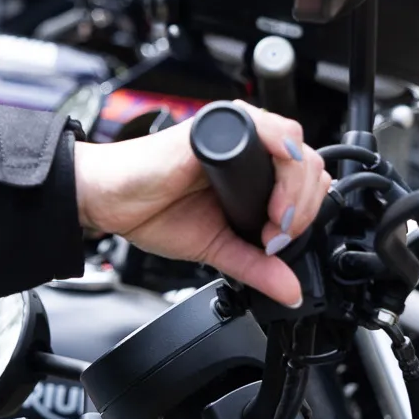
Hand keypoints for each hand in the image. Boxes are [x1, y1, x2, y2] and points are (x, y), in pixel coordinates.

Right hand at [72, 106, 331, 306]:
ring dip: (297, 190)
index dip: (308, 211)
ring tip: (273, 221)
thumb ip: (257, 267)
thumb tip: (290, 291)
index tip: (280, 242)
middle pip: (309, 162)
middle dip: (305, 207)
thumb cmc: (152, 211)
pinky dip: (280, 158)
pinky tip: (268, 194)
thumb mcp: (218, 248)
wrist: (109, 203)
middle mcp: (247, 146)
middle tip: (276, 235)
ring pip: (296, 145)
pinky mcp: (214, 127)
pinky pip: (264, 128)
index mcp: (251, 169)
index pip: (307, 178)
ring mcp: (232, 133)